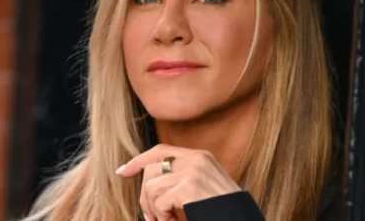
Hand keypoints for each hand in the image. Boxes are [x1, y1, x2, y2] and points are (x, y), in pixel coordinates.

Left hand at [115, 144, 241, 220]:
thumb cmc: (220, 211)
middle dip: (144, 196)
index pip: (161, 150)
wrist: (241, 220)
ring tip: (169, 220)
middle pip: (151, 169)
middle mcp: (197, 159)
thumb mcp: (202, 189)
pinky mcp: (190, 187)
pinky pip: (160, 201)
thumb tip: (148, 181)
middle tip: (152, 217)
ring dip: (155, 210)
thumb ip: (181, 179)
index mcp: (201, 156)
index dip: (139, 160)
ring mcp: (194, 171)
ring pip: (152, 187)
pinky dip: (163, 217)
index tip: (123, 172)